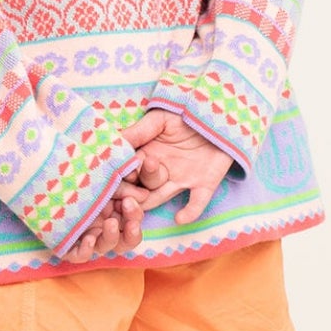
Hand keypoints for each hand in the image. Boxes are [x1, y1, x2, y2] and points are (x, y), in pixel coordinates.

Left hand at [64, 172, 147, 264]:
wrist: (44, 171)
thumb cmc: (78, 174)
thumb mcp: (105, 176)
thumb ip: (124, 186)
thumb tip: (144, 195)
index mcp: (113, 214)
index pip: (132, 223)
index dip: (135, 216)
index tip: (129, 201)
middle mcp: (101, 228)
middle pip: (124, 241)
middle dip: (131, 231)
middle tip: (126, 213)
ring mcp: (85, 237)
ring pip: (104, 247)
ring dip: (111, 237)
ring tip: (109, 223)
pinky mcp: (66, 244)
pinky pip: (78, 255)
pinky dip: (86, 250)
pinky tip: (90, 239)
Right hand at [116, 110, 235, 223]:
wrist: (219, 112)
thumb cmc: (186, 112)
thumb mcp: (160, 119)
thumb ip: (138, 131)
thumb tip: (111, 142)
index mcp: (147, 155)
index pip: (128, 172)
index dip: (122, 174)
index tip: (121, 170)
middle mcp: (161, 171)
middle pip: (139, 187)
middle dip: (132, 189)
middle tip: (132, 180)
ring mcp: (181, 179)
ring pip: (158, 198)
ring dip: (149, 200)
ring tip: (142, 198)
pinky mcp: (204, 184)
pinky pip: (196, 202)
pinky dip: (189, 212)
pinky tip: (180, 218)